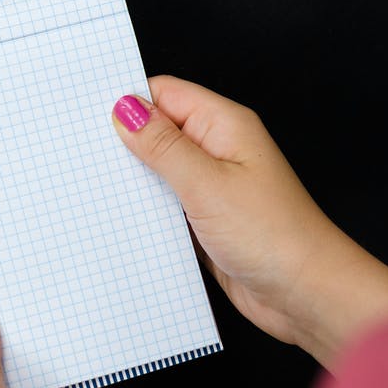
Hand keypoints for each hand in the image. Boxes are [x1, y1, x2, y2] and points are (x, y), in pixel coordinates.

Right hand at [111, 76, 387, 366]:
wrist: (305, 294)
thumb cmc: (274, 235)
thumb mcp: (207, 184)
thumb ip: (163, 146)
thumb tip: (126, 110)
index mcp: (224, 126)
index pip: (164, 94)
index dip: (127, 101)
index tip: (86, 116)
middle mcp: (220, 152)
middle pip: (159, 132)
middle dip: (124, 143)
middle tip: (82, 157)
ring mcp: (214, 189)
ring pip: (161, 173)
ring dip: (134, 182)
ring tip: (94, 191)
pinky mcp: (208, 223)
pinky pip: (169, 208)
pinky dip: (147, 213)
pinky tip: (121, 222)